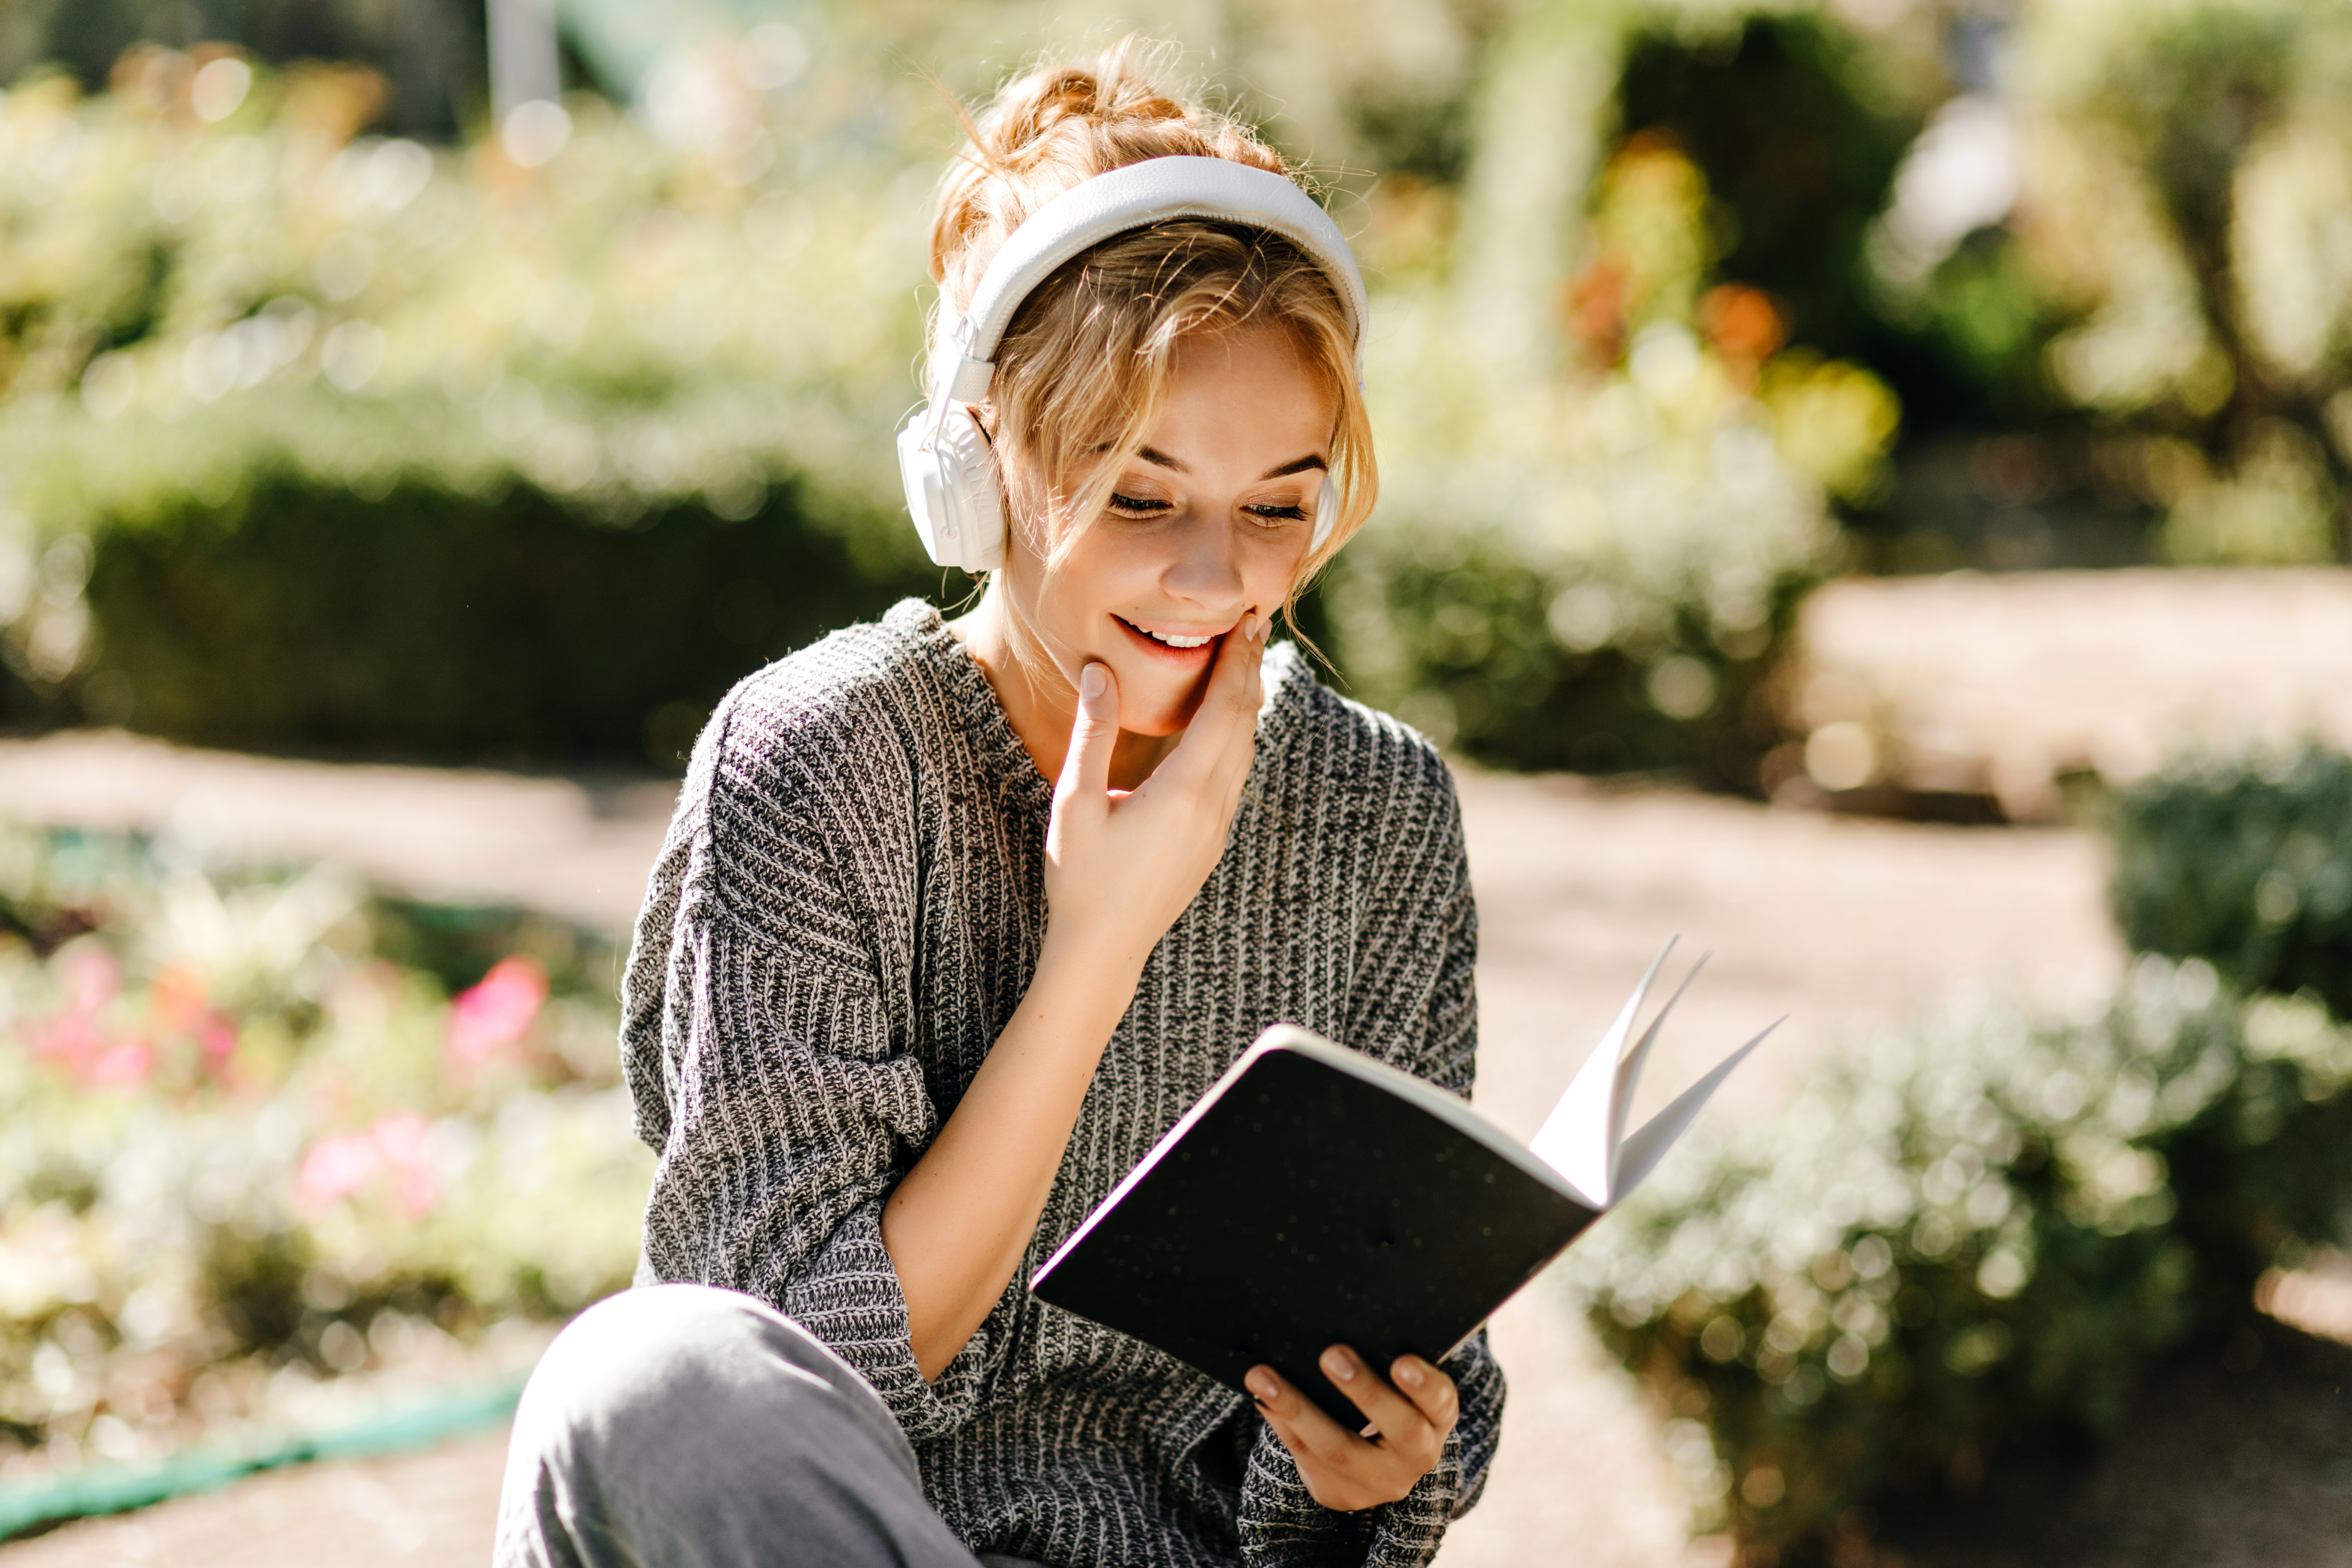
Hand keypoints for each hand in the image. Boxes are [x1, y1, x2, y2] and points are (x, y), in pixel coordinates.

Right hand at [1041, 615, 1266, 978]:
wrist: (1104, 950)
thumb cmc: (1082, 880)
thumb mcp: (1076, 803)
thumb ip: (1092, 734)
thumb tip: (1100, 673)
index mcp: (1183, 793)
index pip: (1225, 710)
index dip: (1238, 661)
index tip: (1247, 619)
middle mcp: (1212, 807)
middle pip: (1245, 724)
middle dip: (1250, 670)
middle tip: (1255, 622)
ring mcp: (1217, 827)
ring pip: (1246, 751)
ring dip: (1248, 703)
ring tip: (1247, 661)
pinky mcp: (1211, 841)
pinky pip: (1236, 775)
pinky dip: (1239, 736)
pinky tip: (1230, 724)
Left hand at [1246, 1347, 1458, 1511]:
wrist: (1378, 1462)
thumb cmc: (1388, 1398)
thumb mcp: (1400, 1385)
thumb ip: (1384, 1357)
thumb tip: (1333, 1316)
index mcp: (1437, 1418)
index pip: (1440, 1402)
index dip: (1424, 1385)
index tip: (1402, 1362)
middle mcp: (1417, 1455)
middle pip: (1398, 1428)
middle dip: (1364, 1391)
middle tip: (1332, 1354)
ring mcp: (1379, 1481)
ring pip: (1338, 1449)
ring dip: (1298, 1409)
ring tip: (1263, 1376)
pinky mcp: (1341, 1494)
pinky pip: (1306, 1457)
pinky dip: (1281, 1422)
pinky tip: (1260, 1396)